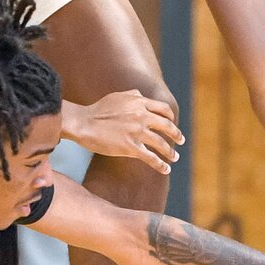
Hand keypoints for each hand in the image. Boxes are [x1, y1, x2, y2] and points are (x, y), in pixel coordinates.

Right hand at [65, 89, 184, 173]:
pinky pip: (150, 157)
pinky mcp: (130, 147)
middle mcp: (141, 115)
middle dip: (176, 135)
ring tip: (174, 158)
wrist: (83, 123)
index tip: (173, 124)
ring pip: (161, 143)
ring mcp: (136, 132)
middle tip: (181, 141)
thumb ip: (133, 95)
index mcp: (139, 102)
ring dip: (170, 152)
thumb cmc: (97, 110)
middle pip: (167, 126)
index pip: (164, 110)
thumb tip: (142, 95)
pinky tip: (165, 169)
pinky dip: (160, 165)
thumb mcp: (117, 96)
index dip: (171, 118)